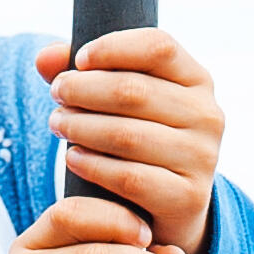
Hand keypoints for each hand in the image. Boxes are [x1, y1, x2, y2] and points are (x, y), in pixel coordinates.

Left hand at [37, 29, 223, 253]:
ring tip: (58, 125)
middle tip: (56, 96)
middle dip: (84, 90)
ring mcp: (202, 157)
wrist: (172, 206)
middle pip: (135, 90)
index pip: (158, 46)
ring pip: (128, 135)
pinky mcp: (189, 196)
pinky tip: (73, 158)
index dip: (113, 48)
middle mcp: (207, 115)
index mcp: (196, 80)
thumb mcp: (120, 101)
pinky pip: (129, 178)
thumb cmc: (140, 138)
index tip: (79, 61)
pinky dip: (94, 166)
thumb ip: (84, 73)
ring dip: (82, 127)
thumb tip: (46, 58)